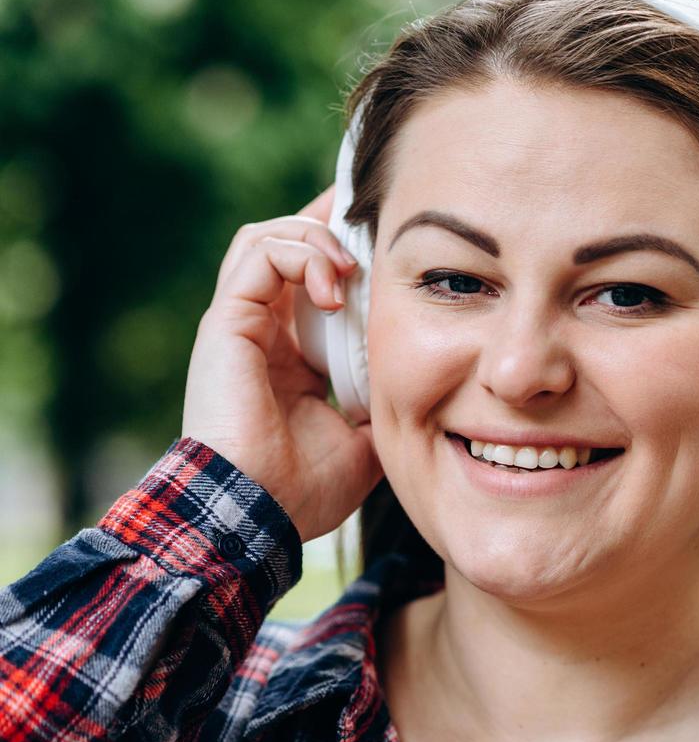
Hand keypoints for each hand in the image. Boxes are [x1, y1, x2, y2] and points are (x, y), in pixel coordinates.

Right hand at [182, 185, 381, 543]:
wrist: (258, 514)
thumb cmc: (302, 492)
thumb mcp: (365, 444)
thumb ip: (387, 410)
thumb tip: (428, 401)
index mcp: (290, 357)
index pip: (313, 284)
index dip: (347, 257)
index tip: (389, 246)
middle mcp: (261, 333)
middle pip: (288, 247)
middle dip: (333, 227)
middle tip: (374, 229)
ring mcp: (241, 324)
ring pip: (269, 238)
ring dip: (318, 237)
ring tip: (352, 266)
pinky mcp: (227, 321)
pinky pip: (258, 252)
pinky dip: (300, 253)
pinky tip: (336, 288)